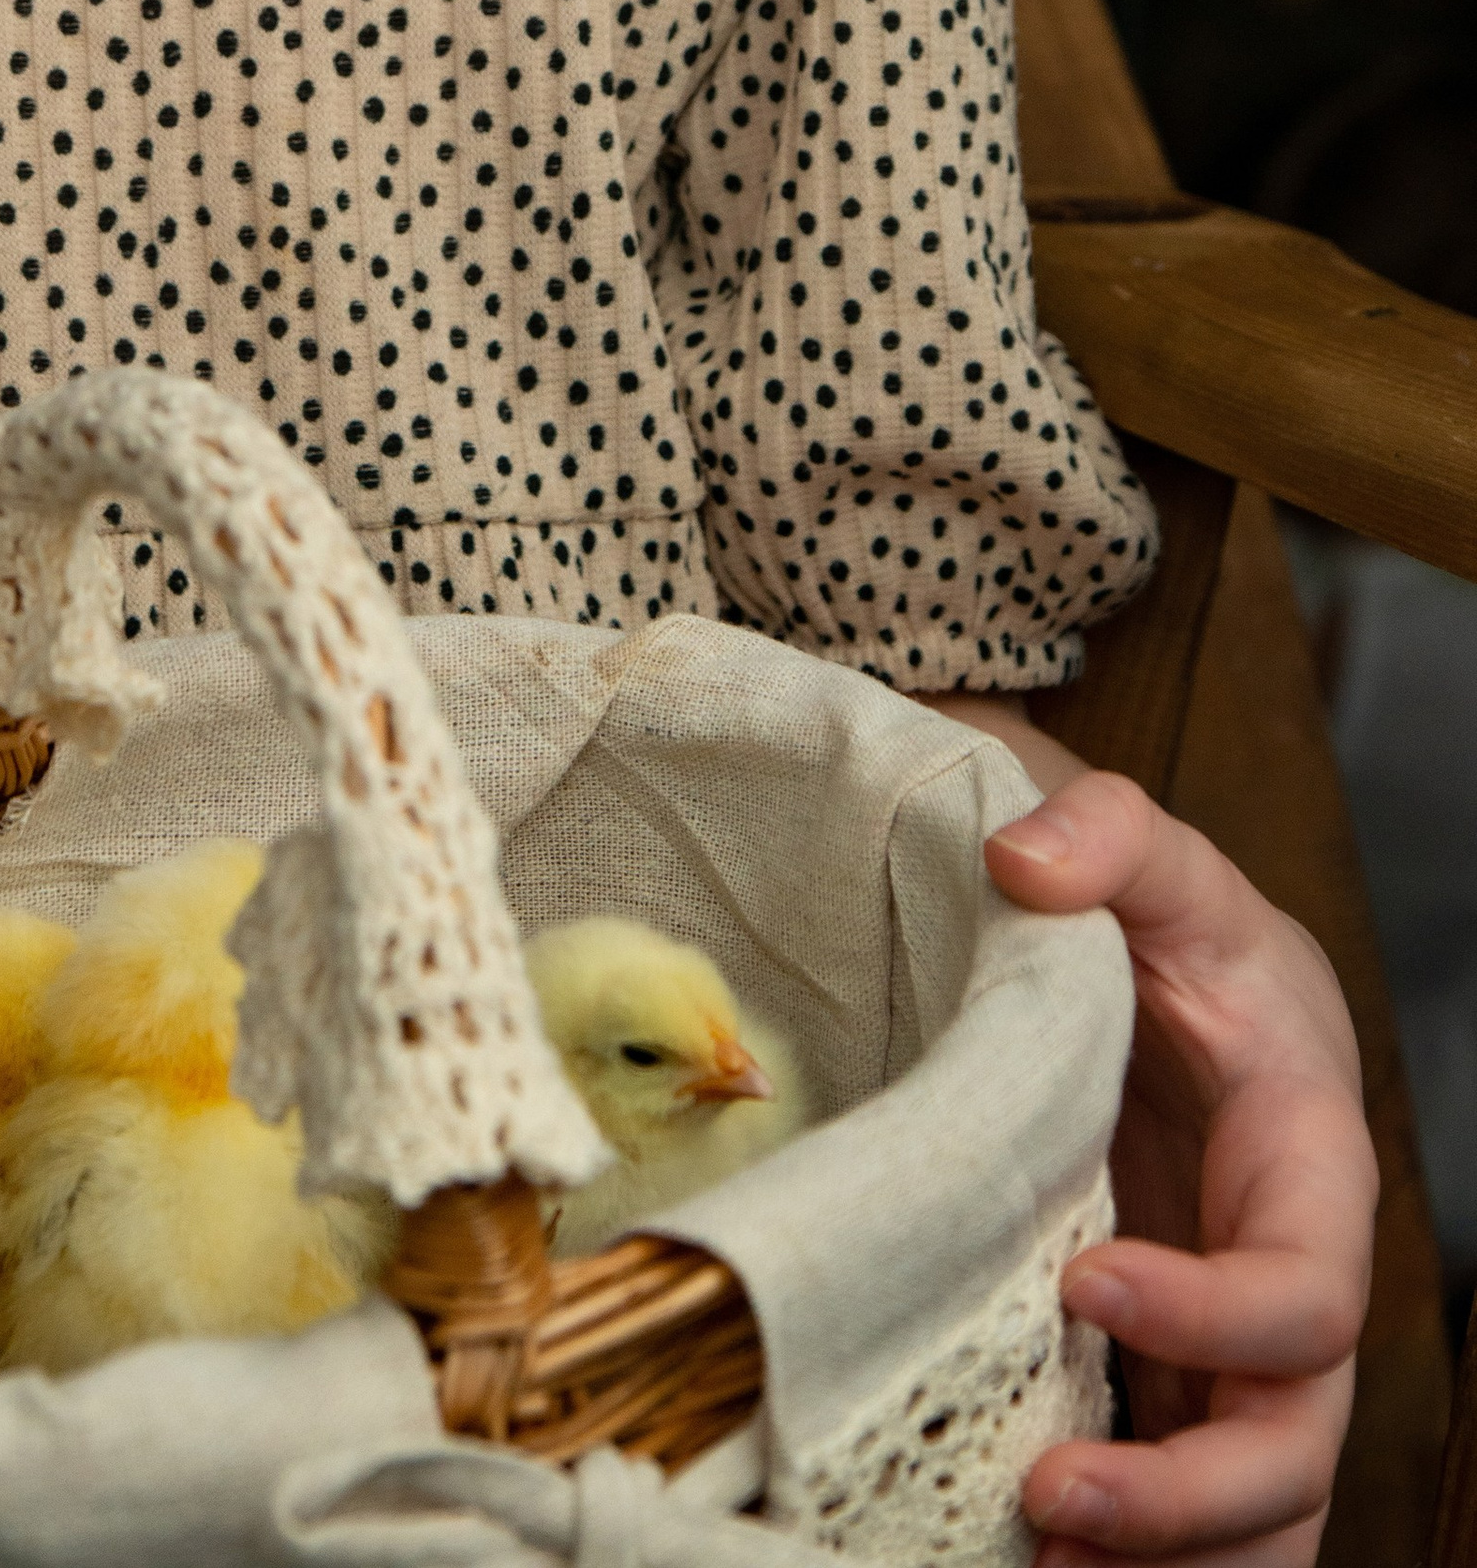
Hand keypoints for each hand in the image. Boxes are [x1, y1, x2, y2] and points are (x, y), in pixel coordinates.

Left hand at [987, 771, 1375, 1567]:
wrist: (1175, 988)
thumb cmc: (1181, 935)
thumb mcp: (1156, 862)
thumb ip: (1108, 835)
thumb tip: (1023, 856)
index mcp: (1306, 1176)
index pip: (1305, 1291)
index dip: (1219, 1314)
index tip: (1086, 1282)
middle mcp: (1284, 1287)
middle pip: (1291, 1441)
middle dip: (1191, 1496)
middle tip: (1052, 1498)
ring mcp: (1233, 1353)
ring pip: (1259, 1509)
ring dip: (1174, 1564)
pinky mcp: (1172, 1382)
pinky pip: (1192, 1514)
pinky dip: (1141, 1562)